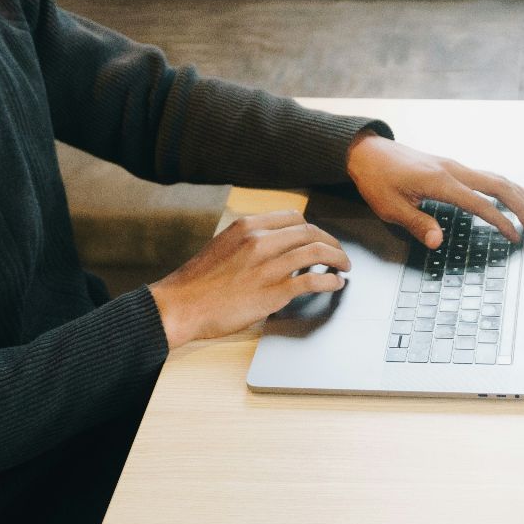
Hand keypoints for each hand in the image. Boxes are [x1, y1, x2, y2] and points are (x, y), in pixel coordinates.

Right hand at [148, 211, 351, 347]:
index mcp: (248, 227)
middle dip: (330, 242)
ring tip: (343, 266)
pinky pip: (311, 281)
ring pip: (316, 252)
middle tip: (338, 252)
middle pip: (310, 232)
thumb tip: (275, 243)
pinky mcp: (272, 293)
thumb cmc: (198, 281)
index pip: (294, 218)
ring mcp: (267, 267)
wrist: (180, 305)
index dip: (313, 228)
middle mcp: (260, 241)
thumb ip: (250, 240)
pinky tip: (335, 283)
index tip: (319, 237)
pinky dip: (329, 280)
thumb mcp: (223, 245)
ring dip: (337, 258)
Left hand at [345, 132, 523, 248]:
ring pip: (496, 178)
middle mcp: (453, 170)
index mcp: (440, 182)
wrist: (367, 152)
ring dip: (518, 196)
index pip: (480, 204)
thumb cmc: (376, 180)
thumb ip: (417, 224)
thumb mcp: (390, 208)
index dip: (501, 221)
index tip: (516, 237)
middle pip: (498, 186)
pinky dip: (506, 186)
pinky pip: (486, 175)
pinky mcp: (451, 166)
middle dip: (522, 208)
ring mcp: (454, 165)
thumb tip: (438, 242)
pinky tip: (516, 191)